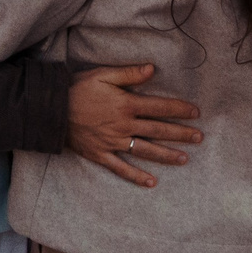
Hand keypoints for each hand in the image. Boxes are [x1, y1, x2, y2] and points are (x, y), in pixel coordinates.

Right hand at [67, 64, 201, 188]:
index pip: (160, 107)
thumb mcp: (103, 74)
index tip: (196, 113)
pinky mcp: (101, 155)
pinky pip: (121, 168)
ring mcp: (113, 143)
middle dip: (181, 134)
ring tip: (184, 159)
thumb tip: (152, 69)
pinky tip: (152, 183)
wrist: (51, 110)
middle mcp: (124, 126)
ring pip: (145, 151)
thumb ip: (129, 74)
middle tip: (199, 138)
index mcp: (126, 104)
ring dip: (166, 155)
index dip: (179, 109)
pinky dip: (136, 177)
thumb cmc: (77, 89)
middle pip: (158, 130)